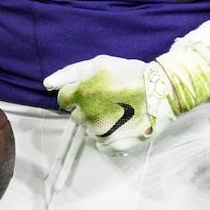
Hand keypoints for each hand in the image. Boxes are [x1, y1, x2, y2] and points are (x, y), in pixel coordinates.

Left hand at [45, 20, 209, 154]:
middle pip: (76, 116)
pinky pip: (102, 145)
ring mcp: (101, 134)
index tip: (94, 90)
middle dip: (88, 108)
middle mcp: (88, 116)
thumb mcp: (100, 63)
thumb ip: (70, 72)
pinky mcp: (114, 146)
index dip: (77, 94)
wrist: (163, 92)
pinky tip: (122, 126)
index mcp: (82, 94)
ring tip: (119, 112)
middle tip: (109, 100)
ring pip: (89, 131)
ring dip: (98, 123)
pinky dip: (108, 138)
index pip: (63, 100)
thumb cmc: (130, 73)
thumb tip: (46, 84)